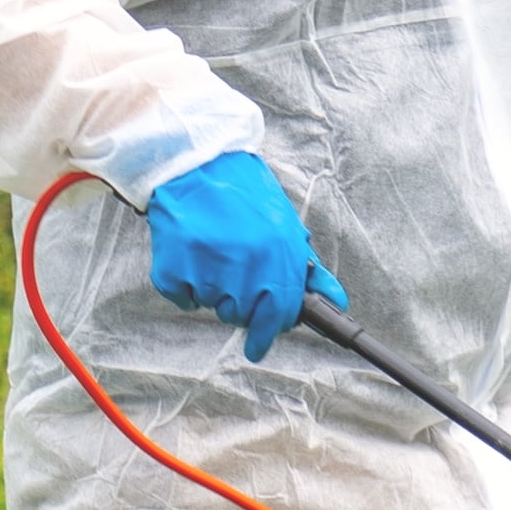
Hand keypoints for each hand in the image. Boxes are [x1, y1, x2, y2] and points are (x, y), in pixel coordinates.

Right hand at [142, 152, 347, 360]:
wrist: (195, 163)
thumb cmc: (244, 195)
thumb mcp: (286, 227)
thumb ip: (311, 270)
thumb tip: (337, 301)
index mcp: (277, 257)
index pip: (279, 315)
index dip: (269, 332)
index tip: (259, 346)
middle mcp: (244, 268)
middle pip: (242, 315)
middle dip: (240, 301)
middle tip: (235, 268)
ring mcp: (206, 271)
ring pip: (213, 306)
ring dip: (214, 289)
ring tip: (214, 250)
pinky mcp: (172, 271)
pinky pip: (183, 298)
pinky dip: (185, 284)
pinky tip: (192, 253)